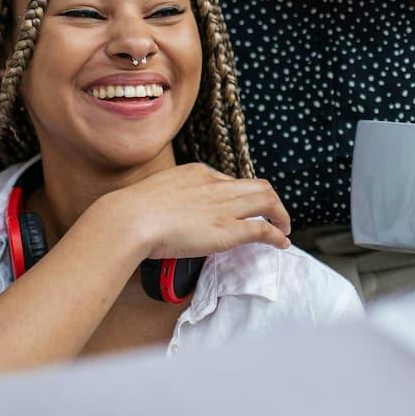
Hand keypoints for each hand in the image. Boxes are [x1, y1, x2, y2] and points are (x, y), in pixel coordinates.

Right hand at [95, 162, 291, 259]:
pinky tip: (282, 243)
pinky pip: (263, 229)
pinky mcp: (229, 229)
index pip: (230, 181)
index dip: (240, 195)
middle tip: (274, 215)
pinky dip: (277, 235)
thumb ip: (171, 199)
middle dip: (270, 200)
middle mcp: (216, 184)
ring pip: (267, 201)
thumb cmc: (132, 212)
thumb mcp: (155, 193)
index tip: (242, 208)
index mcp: (197, 172)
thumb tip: (172, 214)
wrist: (130, 219)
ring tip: (284, 228)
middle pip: (258, 186)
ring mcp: (225, 206)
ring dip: (280, 215)